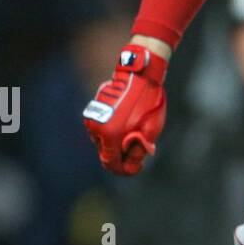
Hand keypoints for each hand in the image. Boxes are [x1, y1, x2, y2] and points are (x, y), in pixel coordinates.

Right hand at [83, 45, 167, 174]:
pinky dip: (113, 129)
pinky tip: (127, 120)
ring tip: (135, 131)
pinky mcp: (94, 107)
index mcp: (108, 134)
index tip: (134, 168)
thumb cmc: (147, 103)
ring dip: (117, 141)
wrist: (139, 75)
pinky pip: (102, 126)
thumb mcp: (150, 131)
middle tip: (140, 148)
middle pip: (106, 152)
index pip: (110, 163)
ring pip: (103, 139)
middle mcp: (96, 127)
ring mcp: (93, 116)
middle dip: (122, 154)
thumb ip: (139, 150)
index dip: (123, 169)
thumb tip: (131, 163)